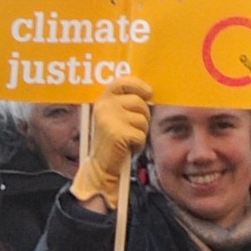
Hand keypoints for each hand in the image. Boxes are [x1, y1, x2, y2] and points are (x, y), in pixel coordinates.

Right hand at [70, 80, 154, 207]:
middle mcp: (104, 107)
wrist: (101, 167)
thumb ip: (125, 103)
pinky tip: (127, 148)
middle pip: (139, 102)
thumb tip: (148, 93)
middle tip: (132, 128)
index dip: (138, 85)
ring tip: (128, 139)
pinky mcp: (117, 133)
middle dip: (142, 116)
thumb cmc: (113, 142)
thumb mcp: (114, 117)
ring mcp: (109, 119)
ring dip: (140, 131)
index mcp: (102, 100)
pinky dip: (138, 144)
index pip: (122, 82)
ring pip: (143, 119)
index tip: (149, 93)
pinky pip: (141, 134)